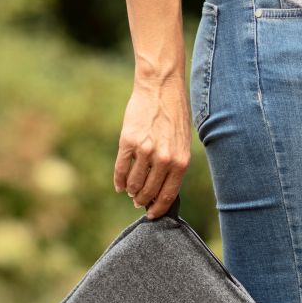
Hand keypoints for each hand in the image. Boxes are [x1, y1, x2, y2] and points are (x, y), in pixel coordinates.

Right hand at [114, 76, 191, 218]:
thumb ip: (175, 163)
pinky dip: (119, 180)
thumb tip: (162, 188)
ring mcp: (145, 151)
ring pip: (134, 183)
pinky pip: (121, 169)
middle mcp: (164, 159)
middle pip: (150, 191)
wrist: (161, 87)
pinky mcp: (128, 142)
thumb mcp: (182, 141)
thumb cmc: (174, 113)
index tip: (153, 214)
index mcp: (180, 161)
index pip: (168, 194)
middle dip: (143, 200)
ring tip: (130, 192)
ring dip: (131, 191)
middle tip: (138, 202)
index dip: (159, 208)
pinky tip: (120, 185)